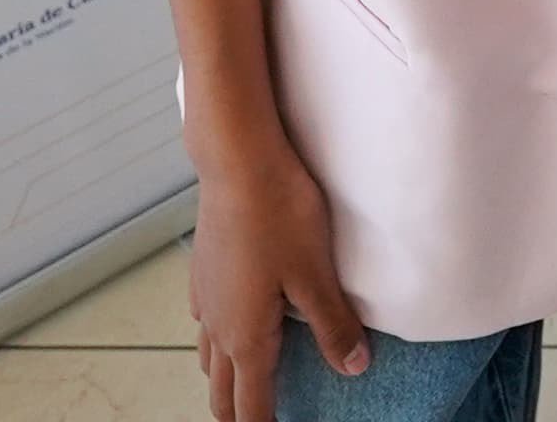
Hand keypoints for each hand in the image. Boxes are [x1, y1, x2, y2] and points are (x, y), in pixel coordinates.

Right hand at [189, 137, 364, 421]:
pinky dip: (218, 340)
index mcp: (246, 336)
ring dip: (226, 379)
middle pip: (222, 390)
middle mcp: (218, 324)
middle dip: (238, 414)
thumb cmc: (279, 213)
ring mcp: (205, 296)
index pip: (251, 404)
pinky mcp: (203, 269)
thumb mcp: (316, 275)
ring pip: (210, 356)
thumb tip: (353, 367)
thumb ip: (334, 326)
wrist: (236, 160)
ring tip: (245, 387)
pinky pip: (206, 321)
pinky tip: (231, 326)